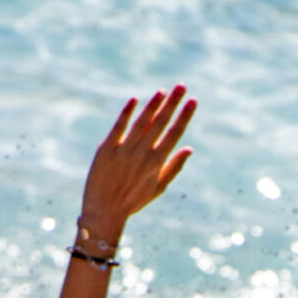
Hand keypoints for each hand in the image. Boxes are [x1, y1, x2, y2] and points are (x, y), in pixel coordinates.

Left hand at [76, 86, 196, 244]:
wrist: (104, 212)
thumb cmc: (133, 201)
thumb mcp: (158, 187)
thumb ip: (174, 167)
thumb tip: (190, 149)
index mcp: (156, 163)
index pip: (174, 134)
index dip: (185, 116)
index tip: (193, 101)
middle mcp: (142, 154)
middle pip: (160, 123)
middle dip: (173, 103)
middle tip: (182, 86)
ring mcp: (124, 150)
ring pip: (141, 122)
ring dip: (153, 104)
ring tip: (163, 91)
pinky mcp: (106, 149)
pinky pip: (118, 127)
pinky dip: (126, 113)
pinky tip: (135, 100)